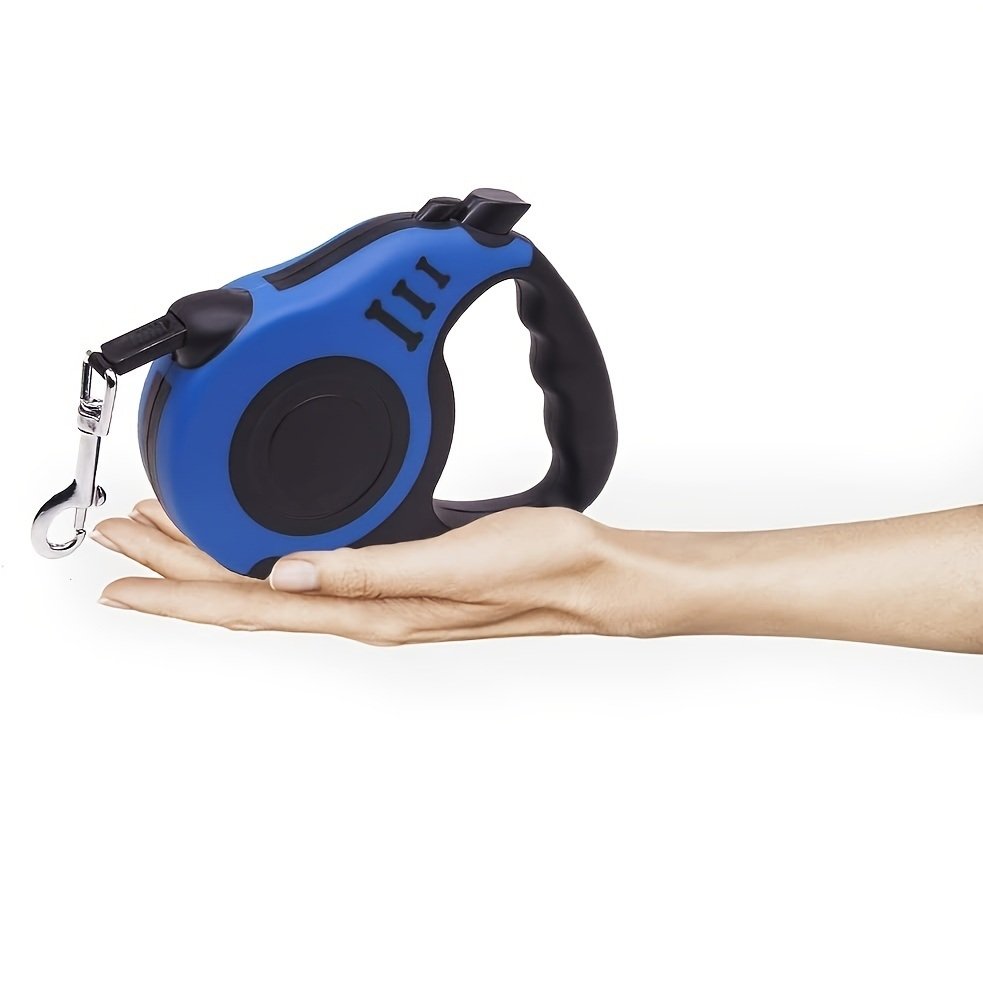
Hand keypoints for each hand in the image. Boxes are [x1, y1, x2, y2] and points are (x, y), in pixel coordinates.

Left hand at [93, 500, 673, 643]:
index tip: (122, 574)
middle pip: (245, 592)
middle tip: (121, 536)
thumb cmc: (538, 571)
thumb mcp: (453, 566)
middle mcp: (364, 607)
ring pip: (269, 579)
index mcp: (370, 610)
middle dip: (176, 566)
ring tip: (168, 536)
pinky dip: (264, 550)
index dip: (179, 590)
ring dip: (213, 559)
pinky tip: (258, 539)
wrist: (590, 575)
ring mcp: (376, 593)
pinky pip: (309, 566)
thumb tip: (289, 574)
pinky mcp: (394, 572)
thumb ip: (371, 572)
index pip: (250, 604)